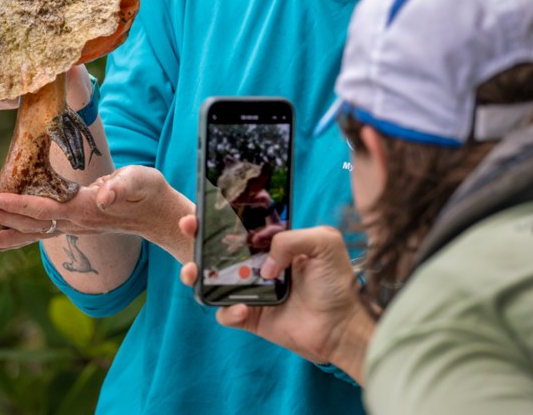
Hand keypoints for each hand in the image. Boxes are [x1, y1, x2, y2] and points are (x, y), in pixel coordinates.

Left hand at [0, 165, 193, 259]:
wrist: (159, 214)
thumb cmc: (149, 191)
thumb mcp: (140, 179)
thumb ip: (122, 186)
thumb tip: (104, 194)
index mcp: (88, 209)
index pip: (46, 208)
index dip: (19, 204)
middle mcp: (79, 223)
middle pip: (34, 224)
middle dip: (3, 219)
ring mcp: (78, 228)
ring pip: (37, 233)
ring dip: (9, 233)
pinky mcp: (79, 226)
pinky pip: (46, 233)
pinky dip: (25, 235)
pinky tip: (10, 236)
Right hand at [178, 218, 372, 381]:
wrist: (342, 325)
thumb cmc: (338, 281)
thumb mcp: (324, 242)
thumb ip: (291, 238)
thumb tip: (264, 262)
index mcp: (273, 242)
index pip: (241, 223)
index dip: (220, 215)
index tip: (203, 207)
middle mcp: (259, 263)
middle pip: (218, 248)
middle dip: (197, 237)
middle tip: (189, 229)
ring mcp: (252, 290)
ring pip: (213, 280)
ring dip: (197, 274)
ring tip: (195, 272)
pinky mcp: (251, 317)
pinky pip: (226, 313)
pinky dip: (227, 311)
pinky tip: (242, 308)